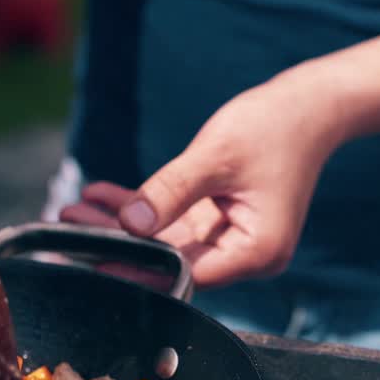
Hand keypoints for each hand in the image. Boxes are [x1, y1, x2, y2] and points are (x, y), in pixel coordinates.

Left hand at [61, 73, 345, 288]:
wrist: (311, 106)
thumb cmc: (274, 126)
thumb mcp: (215, 157)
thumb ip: (170, 192)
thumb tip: (129, 224)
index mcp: (255, 251)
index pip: (184, 273)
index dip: (136, 267)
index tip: (91, 255)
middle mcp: (246, 255)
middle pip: (170, 261)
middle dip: (118, 241)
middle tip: (68, 224)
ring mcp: (232, 240)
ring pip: (165, 242)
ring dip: (121, 225)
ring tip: (74, 208)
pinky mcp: (221, 222)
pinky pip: (173, 223)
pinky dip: (142, 209)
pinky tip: (102, 195)